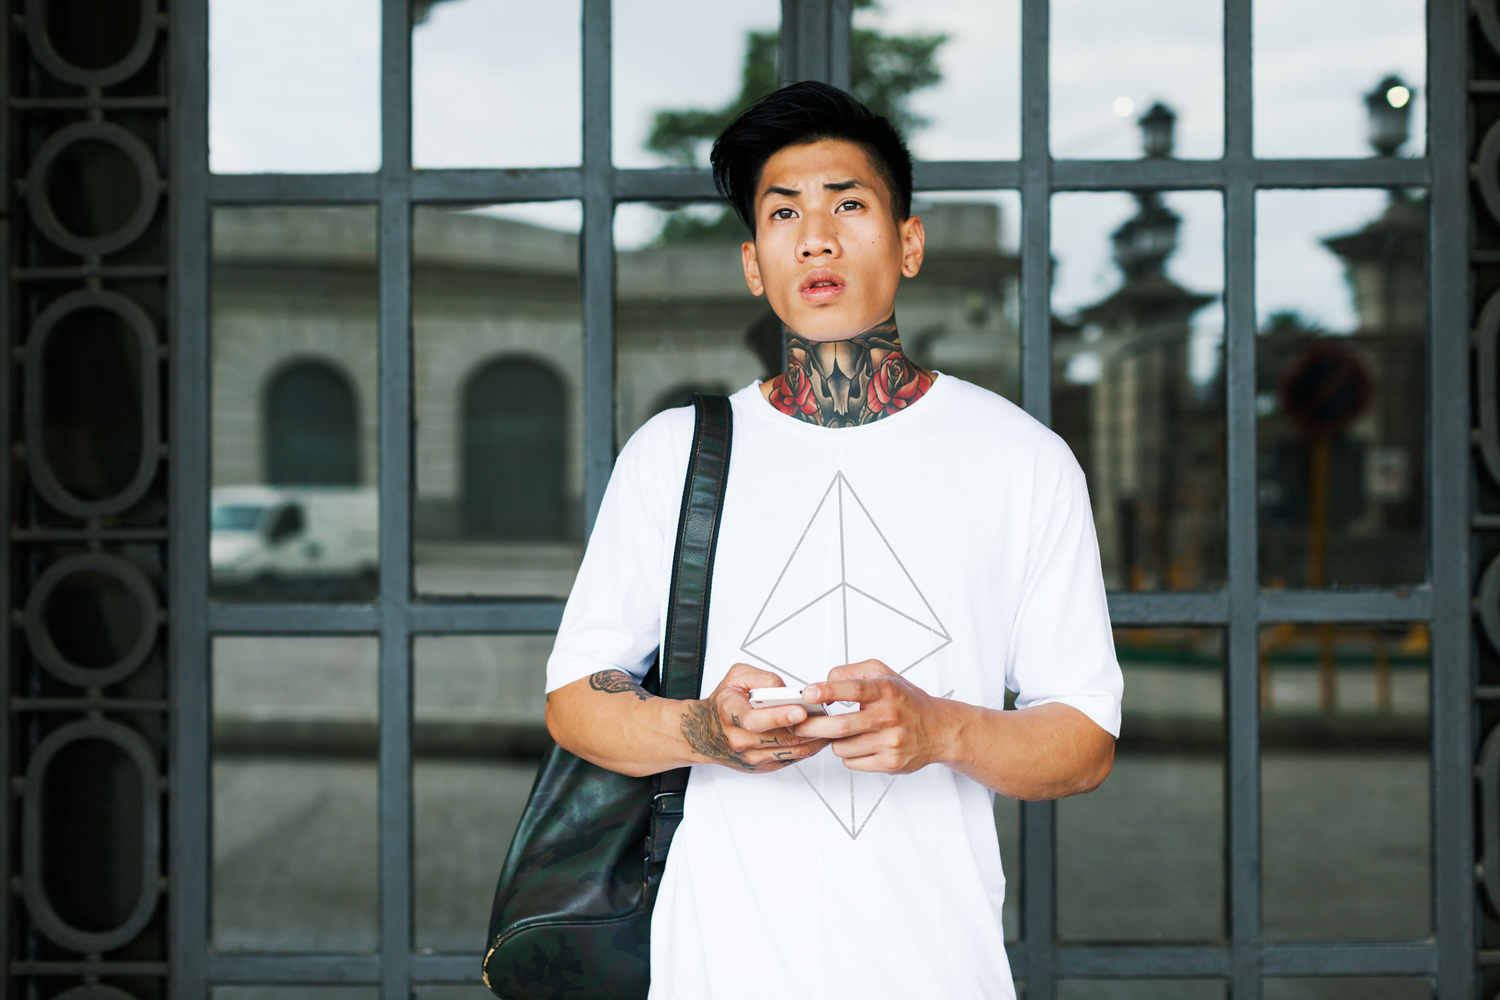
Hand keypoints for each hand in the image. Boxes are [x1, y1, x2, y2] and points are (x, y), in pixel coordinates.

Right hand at [680, 663, 830, 772]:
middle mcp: (740, 740)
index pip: (755, 720)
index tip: (800, 711)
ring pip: (790, 750)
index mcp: (730, 714)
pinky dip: (807, 748)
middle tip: (828, 716)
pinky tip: (818, 736)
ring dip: (813, 739)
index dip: (779, 716)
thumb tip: (786, 689)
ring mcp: (751, 757)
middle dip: (807, 727)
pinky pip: (791, 758)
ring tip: (830, 725)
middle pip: (780, 737)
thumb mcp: (736, 678)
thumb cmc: (723, 704)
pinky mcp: (762, 766)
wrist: (706, 733)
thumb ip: (762, 679)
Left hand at [792, 659, 955, 773]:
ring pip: (841, 746)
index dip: (827, 690)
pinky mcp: (890, 763)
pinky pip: (852, 762)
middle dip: (812, 726)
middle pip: (840, 726)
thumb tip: (823, 685)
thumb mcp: (883, 674)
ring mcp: (890, 742)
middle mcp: (889, 716)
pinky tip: (859, 744)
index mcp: (887, 690)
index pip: (853, 688)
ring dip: (833, 740)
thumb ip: (851, 672)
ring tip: (842, 732)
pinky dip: (848, 754)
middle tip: (799, 724)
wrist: (939, 729)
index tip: (808, 693)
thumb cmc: (905, 700)